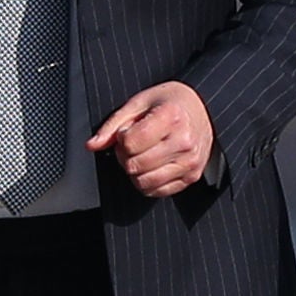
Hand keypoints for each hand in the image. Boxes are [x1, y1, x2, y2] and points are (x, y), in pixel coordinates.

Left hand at [88, 82, 214, 198]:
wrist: (204, 108)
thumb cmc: (169, 103)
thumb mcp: (139, 103)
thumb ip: (113, 125)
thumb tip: (92, 145)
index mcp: (170, 116)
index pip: (130, 143)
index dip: (121, 138)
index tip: (129, 130)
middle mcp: (183, 140)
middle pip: (135, 165)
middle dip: (126, 157)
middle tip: (133, 145)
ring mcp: (190, 161)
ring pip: (144, 182)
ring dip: (135, 172)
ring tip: (142, 155)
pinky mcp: (192, 176)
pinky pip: (158, 192)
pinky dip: (148, 182)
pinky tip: (151, 166)